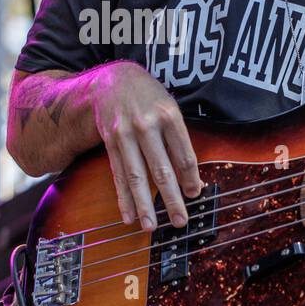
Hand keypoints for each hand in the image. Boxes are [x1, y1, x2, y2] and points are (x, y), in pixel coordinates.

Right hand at [89, 62, 201, 230]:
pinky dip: (123, 197)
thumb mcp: (170, 107)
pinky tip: (129, 215)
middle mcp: (146, 125)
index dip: (190, 178)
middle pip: (161, 169)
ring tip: (151, 226)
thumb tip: (191, 179)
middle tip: (180, 221)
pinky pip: (118, 174)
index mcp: (169, 115)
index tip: (194, 195)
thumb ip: (179, 140)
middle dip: (171, 199)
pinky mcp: (110, 142)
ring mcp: (125, 134)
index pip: (183, 154)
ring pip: (136, 175)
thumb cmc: (149, 97)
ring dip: (144, 205)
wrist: (113, 79)